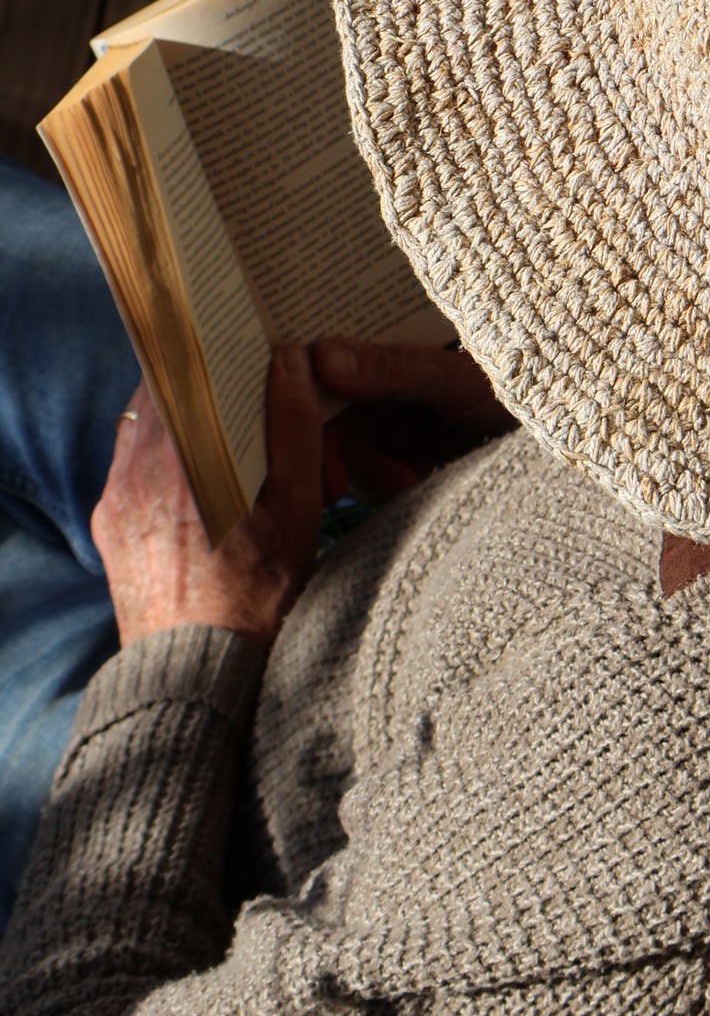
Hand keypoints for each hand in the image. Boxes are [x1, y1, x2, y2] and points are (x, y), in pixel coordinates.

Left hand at [92, 345, 321, 650]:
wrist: (197, 681)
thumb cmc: (257, 600)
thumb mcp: (295, 508)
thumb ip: (293, 427)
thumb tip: (289, 359)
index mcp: (181, 457)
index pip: (180, 366)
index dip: (208, 344)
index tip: (238, 334)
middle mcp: (134, 471)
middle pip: (161, 394)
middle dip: (201, 383)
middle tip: (242, 380)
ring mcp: (114, 500)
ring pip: (145, 430)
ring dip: (182, 421)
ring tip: (228, 431)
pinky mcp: (107, 527)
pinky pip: (131, 469)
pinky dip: (164, 459)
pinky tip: (203, 478)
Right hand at [311, 338, 517, 504]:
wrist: (567, 436)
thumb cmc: (520, 386)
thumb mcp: (457, 376)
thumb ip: (392, 367)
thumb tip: (322, 354)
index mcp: (396, 345)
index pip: (330, 362)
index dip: (305, 395)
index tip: (293, 430)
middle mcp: (390, 381)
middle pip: (333, 416)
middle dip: (334, 451)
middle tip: (334, 486)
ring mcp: (400, 421)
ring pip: (353, 453)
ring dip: (372, 473)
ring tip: (409, 478)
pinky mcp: (413, 457)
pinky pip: (380, 476)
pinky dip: (393, 485)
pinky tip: (419, 484)